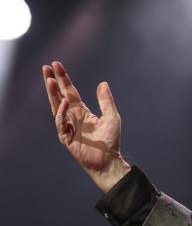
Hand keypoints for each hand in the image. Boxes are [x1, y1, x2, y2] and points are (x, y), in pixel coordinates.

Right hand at [43, 61, 129, 192]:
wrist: (108, 160)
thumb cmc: (110, 141)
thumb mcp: (112, 117)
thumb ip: (106, 101)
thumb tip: (103, 83)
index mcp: (82, 111)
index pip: (70, 91)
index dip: (64, 79)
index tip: (57, 65)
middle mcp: (72, 116)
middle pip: (59, 96)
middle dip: (53, 82)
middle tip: (46, 67)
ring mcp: (67, 126)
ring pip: (56, 106)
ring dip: (52, 93)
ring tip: (50, 80)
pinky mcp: (65, 136)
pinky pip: (60, 122)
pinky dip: (61, 112)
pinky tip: (64, 102)